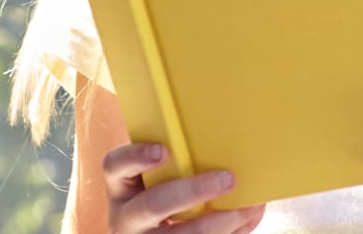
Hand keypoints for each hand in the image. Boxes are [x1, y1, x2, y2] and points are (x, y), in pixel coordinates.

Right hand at [103, 143, 265, 233]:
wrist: (153, 231)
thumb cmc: (162, 190)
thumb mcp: (155, 177)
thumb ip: (177, 159)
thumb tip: (230, 138)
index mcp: (121, 186)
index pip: (114, 165)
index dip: (135, 156)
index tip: (163, 150)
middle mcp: (125, 217)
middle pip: (152, 205)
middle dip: (193, 192)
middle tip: (228, 179)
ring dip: (218, 223)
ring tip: (247, 208)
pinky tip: (247, 220)